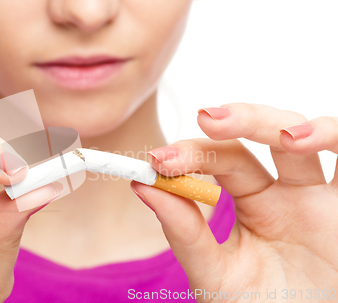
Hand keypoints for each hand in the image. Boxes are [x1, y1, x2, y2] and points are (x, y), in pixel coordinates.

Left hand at [131, 103, 337, 301]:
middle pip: (265, 134)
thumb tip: (143, 185)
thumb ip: (183, 233)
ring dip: (292, 126)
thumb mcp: (214, 273)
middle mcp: (288, 191)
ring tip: (283, 137)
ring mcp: (322, 197)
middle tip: (206, 118)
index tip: (158, 161)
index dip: (192, 153)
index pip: (222, 159)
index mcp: (253, 201)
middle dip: (239, 121)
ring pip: (311, 137)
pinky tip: (311, 141)